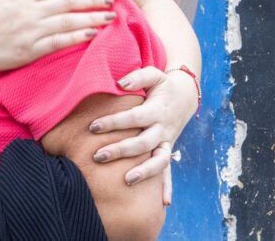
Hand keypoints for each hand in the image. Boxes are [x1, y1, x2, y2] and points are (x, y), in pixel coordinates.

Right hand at [0, 0, 117, 72]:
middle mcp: (29, 12)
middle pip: (67, 2)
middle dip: (92, 0)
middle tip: (110, 1)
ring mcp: (30, 31)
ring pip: (68, 21)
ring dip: (92, 18)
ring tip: (109, 17)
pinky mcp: (30, 50)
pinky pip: (59, 42)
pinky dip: (77, 37)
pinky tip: (92, 34)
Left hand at [87, 66, 197, 203]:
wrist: (185, 96)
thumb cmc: (162, 85)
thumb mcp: (154, 75)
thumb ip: (137, 77)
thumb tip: (120, 83)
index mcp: (156, 110)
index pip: (132, 118)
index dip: (113, 122)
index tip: (92, 126)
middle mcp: (163, 129)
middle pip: (142, 143)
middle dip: (120, 151)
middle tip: (97, 156)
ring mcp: (167, 142)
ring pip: (159, 161)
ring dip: (144, 173)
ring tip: (126, 181)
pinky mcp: (168, 150)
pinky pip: (169, 171)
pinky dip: (167, 187)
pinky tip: (164, 203)